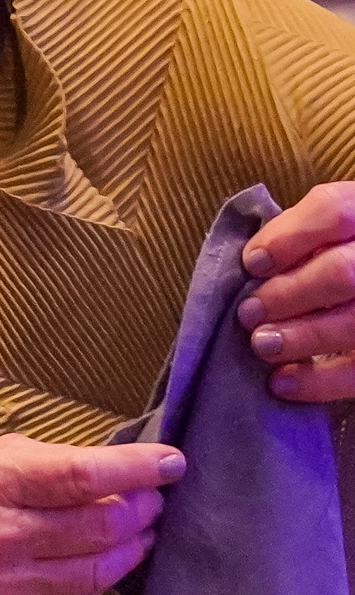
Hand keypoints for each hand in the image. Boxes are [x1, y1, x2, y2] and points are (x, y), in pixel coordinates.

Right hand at [0, 434, 186, 594]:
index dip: (139, 470)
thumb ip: (51, 463)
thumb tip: (121, 472)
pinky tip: (96, 563)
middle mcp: (0, 540)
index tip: (172, 463)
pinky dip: (98, 583)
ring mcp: (6, 591)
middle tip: (152, 500)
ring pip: (102, 573)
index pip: (85, 477)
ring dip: (131, 549)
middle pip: (104, 528)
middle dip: (143, 510)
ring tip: (136, 531)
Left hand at [237, 182, 354, 401]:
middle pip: (341, 272)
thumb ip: (301, 236)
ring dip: (299, 337)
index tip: (252, 264)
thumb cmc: (336, 254)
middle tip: (249, 313)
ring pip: (353, 322)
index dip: (287, 237)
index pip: (333, 211)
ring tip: (261, 344)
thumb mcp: (328, 231)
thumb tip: (253, 265)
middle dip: (287, 295)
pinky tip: (282, 383)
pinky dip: (319, 381)